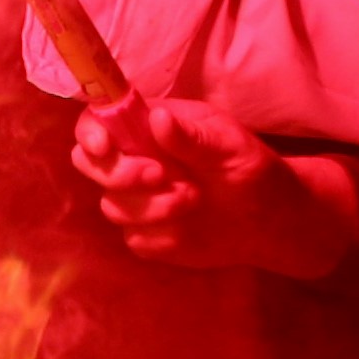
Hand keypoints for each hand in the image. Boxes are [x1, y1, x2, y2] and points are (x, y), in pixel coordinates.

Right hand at [70, 97, 358, 277]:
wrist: (270, 221)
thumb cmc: (254, 171)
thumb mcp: (232, 147)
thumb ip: (192, 136)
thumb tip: (157, 119)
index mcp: (148, 127)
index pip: (97, 121)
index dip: (90, 132)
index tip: (106, 147)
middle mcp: (134, 160)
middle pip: (88, 163)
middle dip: (119, 174)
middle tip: (162, 176)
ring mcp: (136, 199)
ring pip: (112, 205)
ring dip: (151, 207)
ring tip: (194, 200)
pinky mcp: (145, 234)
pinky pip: (133, 239)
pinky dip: (160, 236)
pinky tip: (190, 228)